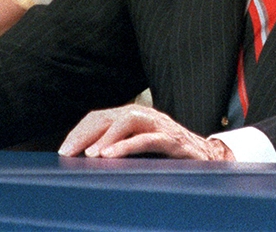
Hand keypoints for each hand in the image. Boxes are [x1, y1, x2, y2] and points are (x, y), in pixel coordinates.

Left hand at [59, 104, 234, 160]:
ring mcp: (160, 126)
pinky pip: (148, 139)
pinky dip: (127, 146)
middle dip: (85, 134)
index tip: (65, 150)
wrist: (210, 158)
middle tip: (68, 153)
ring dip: (106, 136)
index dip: (80, 131)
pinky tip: (112, 155)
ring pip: (128, 121)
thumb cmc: (170, 155)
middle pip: (109, 116)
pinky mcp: (173, 140)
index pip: (100, 116)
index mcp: (134, 117)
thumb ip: (119, 147)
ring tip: (90, 154)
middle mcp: (145, 116)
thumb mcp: (140, 149)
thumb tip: (87, 159)